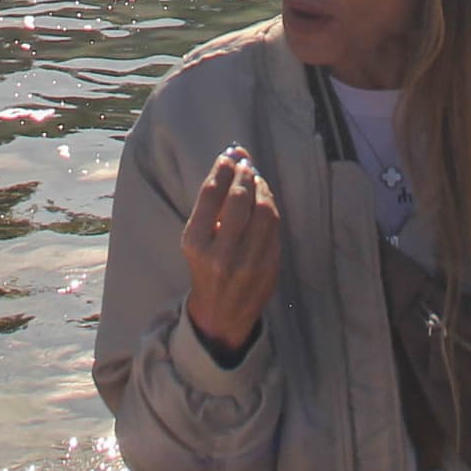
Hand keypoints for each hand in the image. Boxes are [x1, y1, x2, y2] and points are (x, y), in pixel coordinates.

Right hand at [180, 146, 280, 358]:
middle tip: (245, 164)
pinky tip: (265, 200)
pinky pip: (275, 227)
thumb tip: (234, 156)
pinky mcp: (269, 267)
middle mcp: (221, 255)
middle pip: (239, 200)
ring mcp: (248, 263)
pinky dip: (271, 207)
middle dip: (245, 175)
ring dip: (261, 188)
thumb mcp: (197, 240)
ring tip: (255, 180)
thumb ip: (213, 202)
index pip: (212, 195)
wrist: (222, 315)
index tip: (229, 155)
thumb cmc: (205, 269)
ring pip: (263, 211)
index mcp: (196, 245)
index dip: (223, 169)